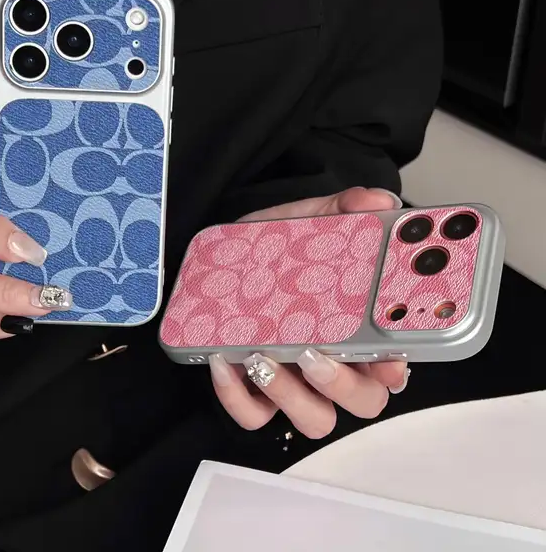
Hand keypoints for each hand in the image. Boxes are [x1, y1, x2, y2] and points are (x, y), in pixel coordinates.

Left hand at [209, 188, 408, 437]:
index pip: (392, 366)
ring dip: (292, 396)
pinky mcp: (253, 392)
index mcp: (358, 332)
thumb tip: (377, 200)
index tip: (389, 361)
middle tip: (314, 353)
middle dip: (342, 386)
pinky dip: (238, 397)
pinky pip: (253, 414)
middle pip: (362, 402)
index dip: (395, 371)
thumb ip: (343, 210)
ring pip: (313, 418)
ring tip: (264, 356)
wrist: (227, 256)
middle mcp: (333, 365)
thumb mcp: (308, 222)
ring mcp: (295, 384)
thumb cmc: (277, 248)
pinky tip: (223, 360)